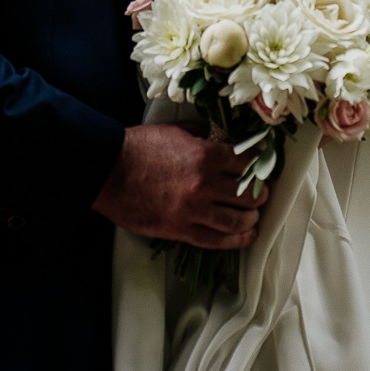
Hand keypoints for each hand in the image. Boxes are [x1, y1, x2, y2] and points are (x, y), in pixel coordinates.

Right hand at [92, 123, 262, 248]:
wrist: (107, 170)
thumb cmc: (138, 147)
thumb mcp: (176, 130)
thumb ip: (204, 136)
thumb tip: (223, 141)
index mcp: (205, 155)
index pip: (248, 163)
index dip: (259, 167)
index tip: (262, 169)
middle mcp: (204, 184)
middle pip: (248, 195)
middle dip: (260, 195)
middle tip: (261, 194)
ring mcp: (192, 210)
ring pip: (238, 221)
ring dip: (252, 219)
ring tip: (253, 216)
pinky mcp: (179, 230)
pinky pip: (216, 240)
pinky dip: (236, 240)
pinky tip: (246, 236)